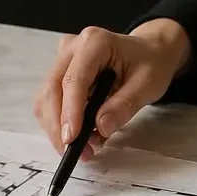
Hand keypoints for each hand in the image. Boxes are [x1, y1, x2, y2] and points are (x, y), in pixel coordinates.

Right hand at [33, 19, 190, 157]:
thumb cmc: (150, 63)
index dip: (70, 111)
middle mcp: (71, 49)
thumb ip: (125, 104)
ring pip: (45, 100)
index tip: (72, 139)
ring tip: (84, 148)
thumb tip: (100, 126)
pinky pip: (49, 104)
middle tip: (75, 153)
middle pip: (52, 90)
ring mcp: (61, 62)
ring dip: (57, 128)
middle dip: (59, 126)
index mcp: (94, 42)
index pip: (74, 79)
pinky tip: (80, 136)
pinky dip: (60, 124)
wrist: (148, 52)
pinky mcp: (58, 76)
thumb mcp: (149, 83)